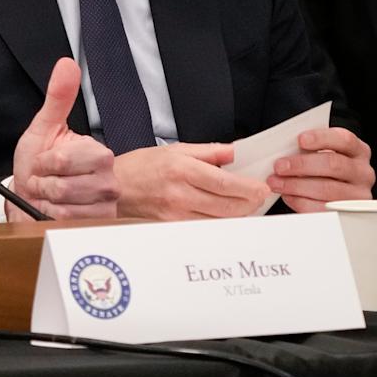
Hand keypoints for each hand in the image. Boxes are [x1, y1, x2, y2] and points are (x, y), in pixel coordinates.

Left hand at [9, 58, 118, 220]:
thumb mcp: (44, 127)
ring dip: (45, 200)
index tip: (45, 161)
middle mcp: (108, 179)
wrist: (32, 195)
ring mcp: (105, 205)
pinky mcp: (97, 226)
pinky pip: (64, 222)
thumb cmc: (39, 161)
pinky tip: (53, 209)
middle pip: (62, 186)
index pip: (62, 160)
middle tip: (45, 179)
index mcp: (99, 153)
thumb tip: (67, 64)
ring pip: (63, 205)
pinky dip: (50, 216)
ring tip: (48, 193)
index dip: (43, 162)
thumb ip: (58, 96)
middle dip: (42, 183)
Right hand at [115, 143, 268, 219]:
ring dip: (239, 214)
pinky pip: (206, 227)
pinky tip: (226, 214)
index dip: (248, 188)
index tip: (261, 187)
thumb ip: (208, 151)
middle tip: (260, 197)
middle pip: (228, 206)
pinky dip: (221, 222)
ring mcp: (177, 213)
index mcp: (182, 170)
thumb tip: (232, 152)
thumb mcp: (174, 149)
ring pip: (220, 220)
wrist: (115, 186)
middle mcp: (180, 194)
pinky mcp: (174, 225)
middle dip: (250, 203)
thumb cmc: (140, 166)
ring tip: (246, 204)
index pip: (225, 183)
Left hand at [267, 127, 373, 211]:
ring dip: (296, 185)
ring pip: (327, 188)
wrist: (330, 194)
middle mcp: (362, 172)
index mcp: (357, 151)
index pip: (344, 140)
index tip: (300, 140)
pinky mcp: (347, 213)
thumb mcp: (318, 154)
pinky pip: (323, 209)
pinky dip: (301, 202)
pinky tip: (288, 196)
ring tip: (277, 183)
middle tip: (279, 166)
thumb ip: (307, 149)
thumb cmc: (321, 169)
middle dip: (302, 165)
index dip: (321, 138)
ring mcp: (358, 194)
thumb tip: (282, 147)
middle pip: (333, 164)